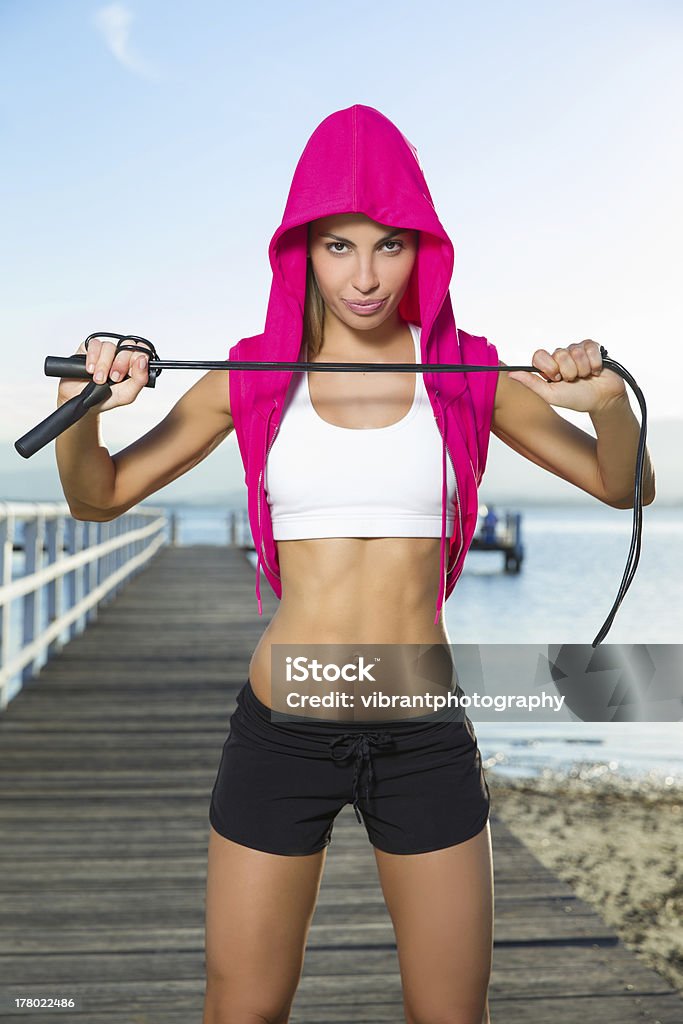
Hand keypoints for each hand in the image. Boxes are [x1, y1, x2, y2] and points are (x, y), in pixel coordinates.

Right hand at [57, 337, 149, 412]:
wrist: (82, 402)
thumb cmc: (106, 398)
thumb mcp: (126, 395)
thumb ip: (139, 379)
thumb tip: (143, 361)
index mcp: (132, 365)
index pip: (143, 350)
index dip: (139, 356)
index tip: (131, 369)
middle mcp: (120, 356)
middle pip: (127, 346)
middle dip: (121, 363)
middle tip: (114, 378)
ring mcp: (105, 351)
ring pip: (110, 346)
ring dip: (104, 364)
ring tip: (98, 379)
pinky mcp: (90, 348)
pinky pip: (94, 344)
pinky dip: (92, 357)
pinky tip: (90, 369)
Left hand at [506, 340, 625, 413]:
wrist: (602, 400)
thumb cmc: (577, 398)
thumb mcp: (550, 394)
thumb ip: (531, 383)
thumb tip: (510, 374)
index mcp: (548, 366)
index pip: (539, 355)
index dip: (549, 367)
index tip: (556, 378)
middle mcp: (561, 356)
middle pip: (559, 353)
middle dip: (569, 371)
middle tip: (573, 380)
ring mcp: (576, 350)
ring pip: (575, 351)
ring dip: (583, 369)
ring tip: (585, 377)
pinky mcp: (592, 347)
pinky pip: (590, 347)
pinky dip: (594, 363)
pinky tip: (595, 371)